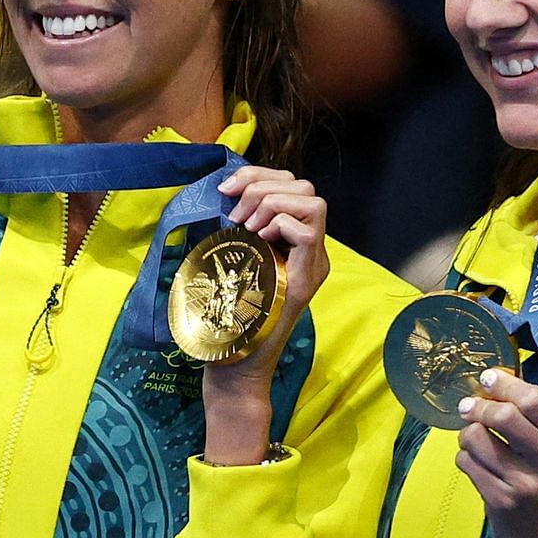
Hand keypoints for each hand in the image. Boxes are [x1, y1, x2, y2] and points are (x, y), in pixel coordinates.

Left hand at [199, 166, 329, 463]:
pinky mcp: (307, 281)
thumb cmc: (227, 312)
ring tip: (245, 226)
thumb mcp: (231, 255)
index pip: (292, 185)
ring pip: (313, 202)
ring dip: (270, 203)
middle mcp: (310, 250)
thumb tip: (224, 188)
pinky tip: (258, 241)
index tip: (225, 190)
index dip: (258, 175)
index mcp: (293, 240)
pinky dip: (279, 224)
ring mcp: (313, 265)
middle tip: (235, 214)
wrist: (234, 362)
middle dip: (263, 186)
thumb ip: (238, 225)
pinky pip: (308, 231)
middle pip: (305, 187)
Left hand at [454, 368, 537, 537]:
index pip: (535, 399)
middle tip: (468, 407)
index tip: (487, 379)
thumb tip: (496, 379)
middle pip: (504, 416)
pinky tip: (476, 463)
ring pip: (477, 438)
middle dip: (479, 406)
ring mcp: (525, 484)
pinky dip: (465, 457)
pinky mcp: (501, 502)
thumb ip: (537, 416)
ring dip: (467, 433)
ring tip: (474, 439)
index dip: (505, 384)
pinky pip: (467, 463)